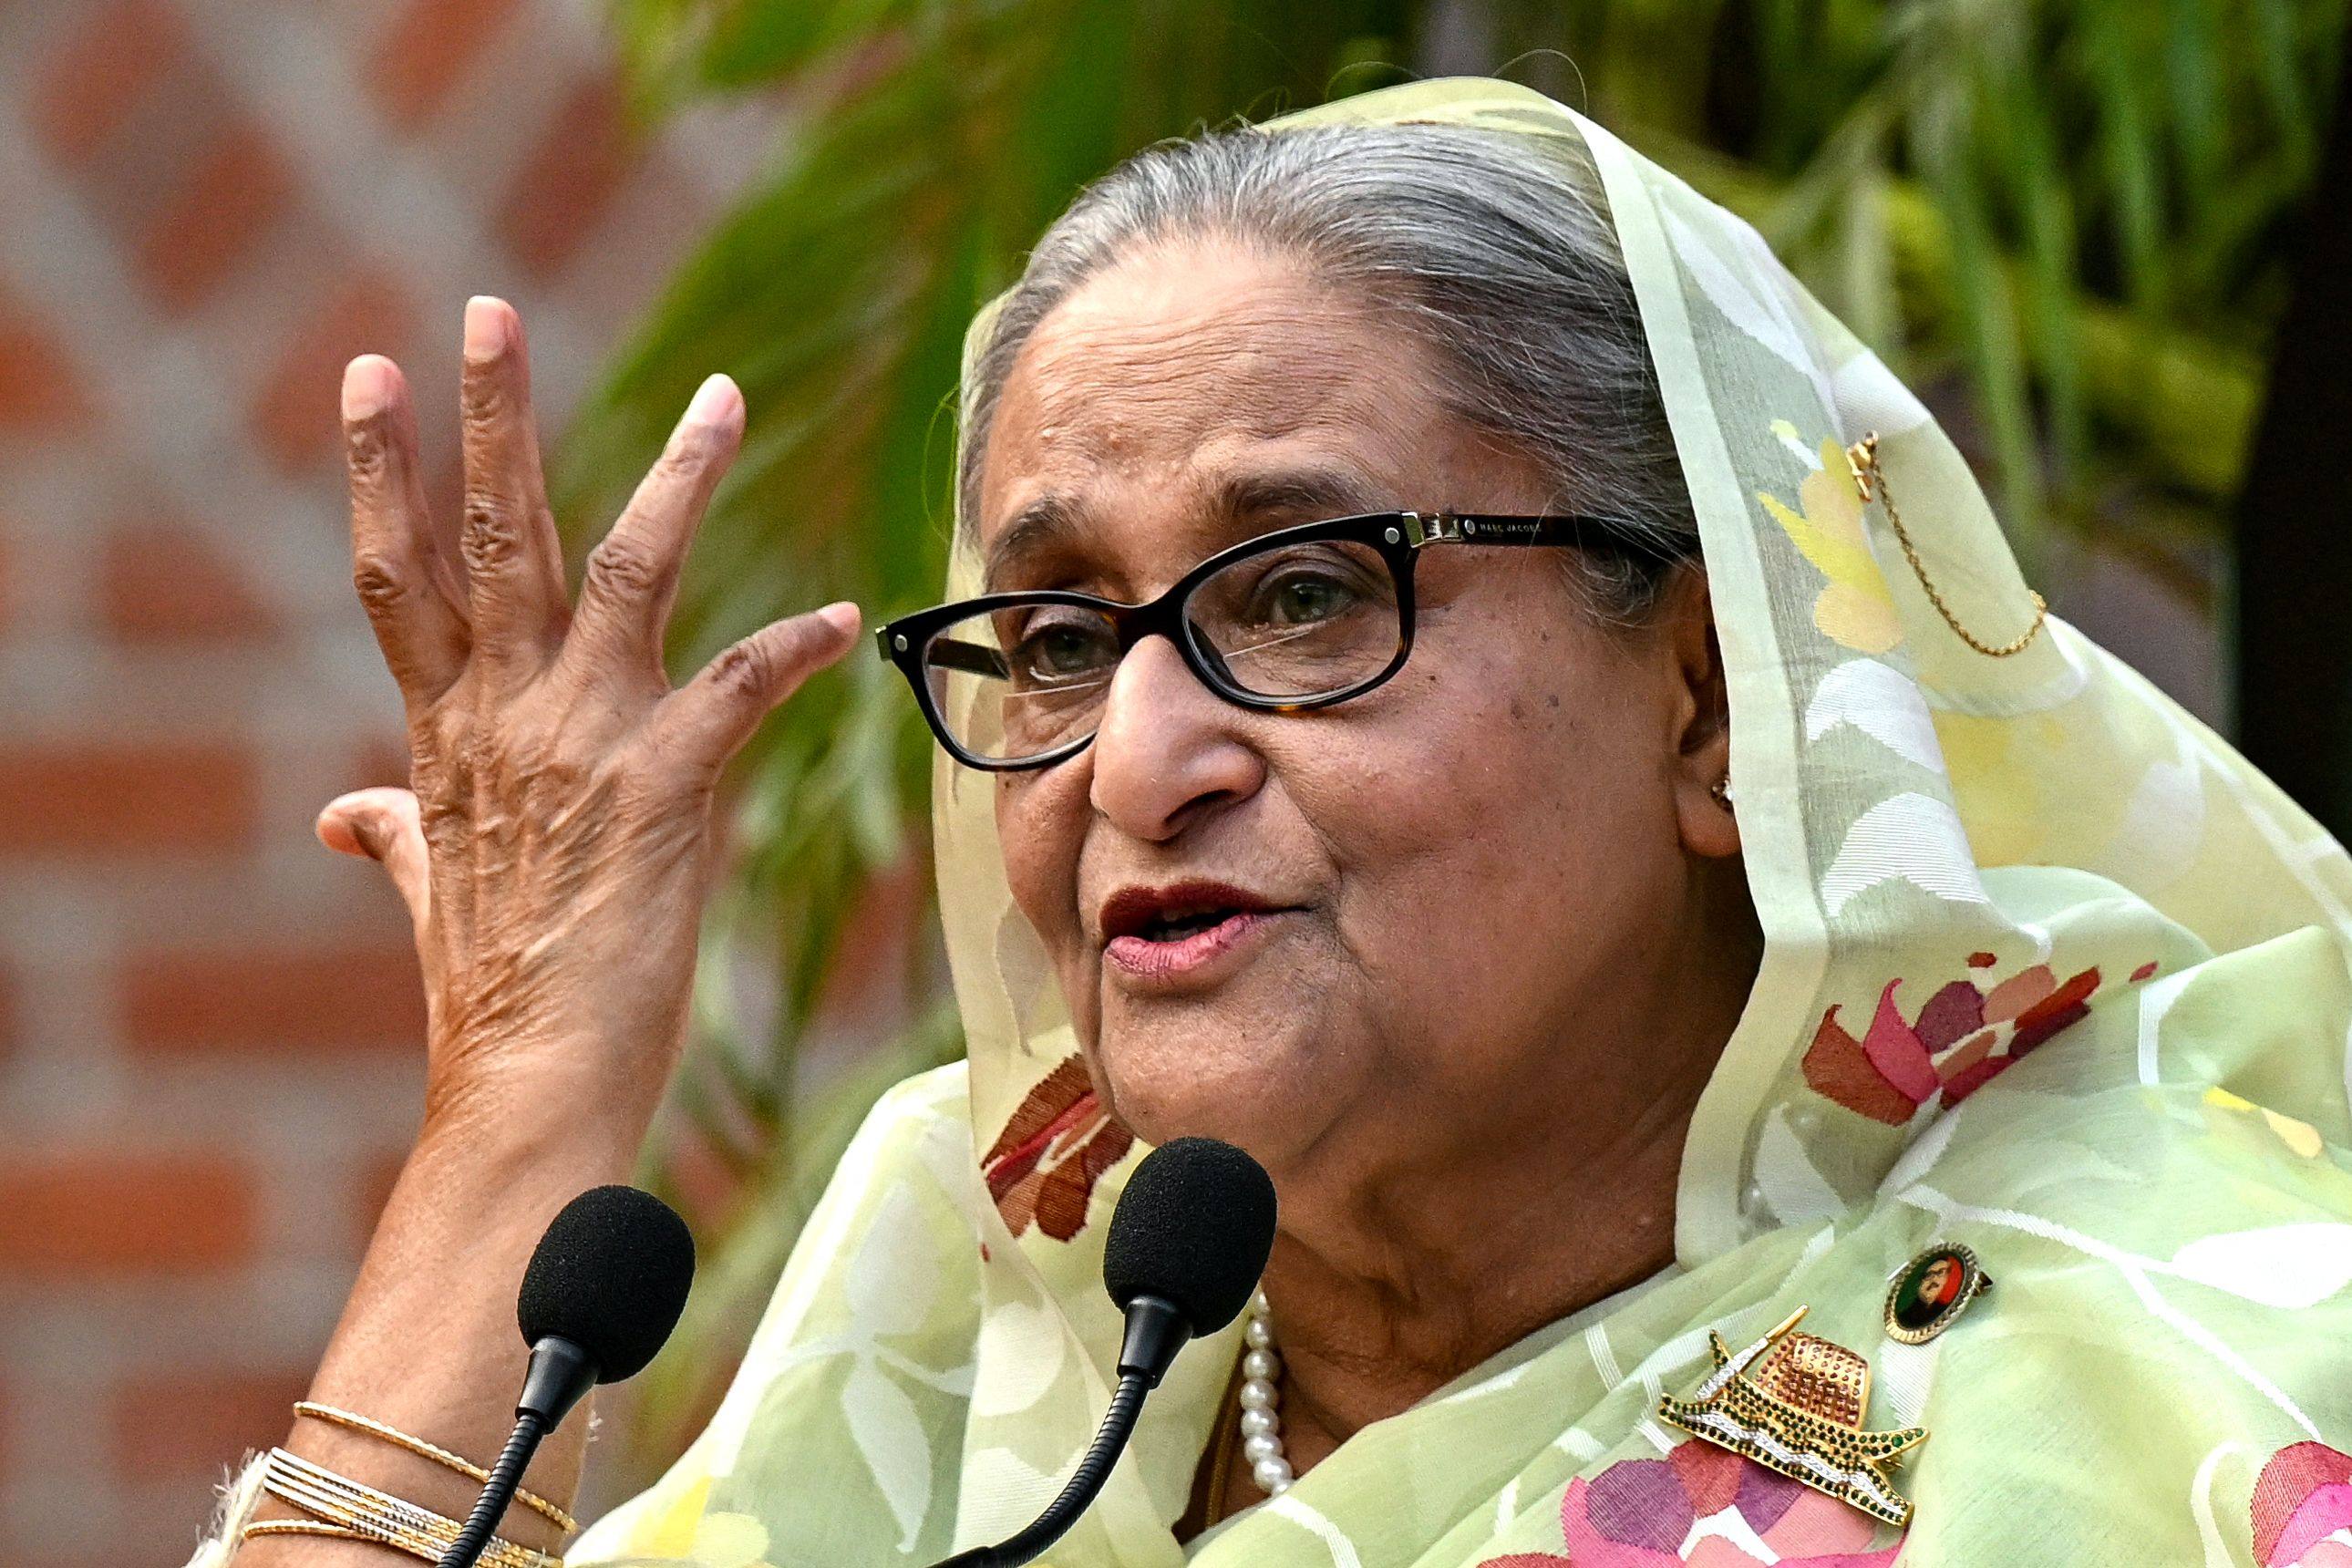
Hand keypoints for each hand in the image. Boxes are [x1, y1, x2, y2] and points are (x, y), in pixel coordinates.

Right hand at [319, 296, 858, 1137]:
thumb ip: (395, 835)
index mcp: (448, 732)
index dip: (379, 471)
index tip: (369, 376)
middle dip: (488, 418)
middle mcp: (504, 717)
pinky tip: (839, 616)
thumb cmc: (494, 993)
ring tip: (723, 395)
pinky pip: (736, 691)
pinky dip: (788, 647)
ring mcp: (581, 745)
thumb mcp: (429, 889)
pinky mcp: (662, 791)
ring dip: (678, 478)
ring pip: (626, 575)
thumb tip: (345, 816)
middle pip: (490, 537)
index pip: (399, 576)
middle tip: (485, 310)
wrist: (531, 1087)